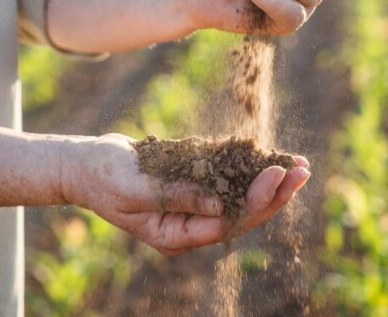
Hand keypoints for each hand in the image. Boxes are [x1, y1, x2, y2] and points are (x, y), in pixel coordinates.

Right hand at [61, 134, 310, 255]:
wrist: (83, 164)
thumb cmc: (103, 176)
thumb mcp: (137, 187)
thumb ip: (178, 195)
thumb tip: (223, 204)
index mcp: (176, 235)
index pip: (228, 221)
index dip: (257, 199)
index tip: (277, 173)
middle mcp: (189, 223)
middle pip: (242, 212)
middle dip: (274, 191)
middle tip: (304, 170)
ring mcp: (191, 204)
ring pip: (238, 195)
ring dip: (267, 178)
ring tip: (297, 163)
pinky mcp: (190, 183)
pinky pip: (224, 176)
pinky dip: (246, 164)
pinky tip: (268, 153)